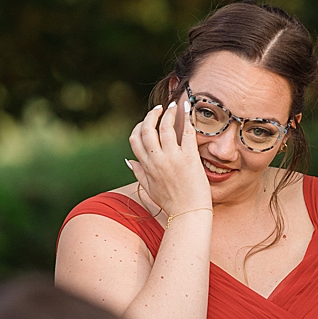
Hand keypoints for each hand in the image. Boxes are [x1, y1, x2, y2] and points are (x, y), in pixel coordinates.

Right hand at [125, 101, 212, 219]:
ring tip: (173, 105)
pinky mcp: (189, 157)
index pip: (135, 140)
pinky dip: (186, 117)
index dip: (138, 127)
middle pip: (147, 130)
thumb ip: (138, 173)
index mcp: (147, 166)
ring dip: (168, 112)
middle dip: (151, 115)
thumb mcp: (149, 188)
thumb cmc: (171, 203)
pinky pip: (186, 132)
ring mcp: (173, 158)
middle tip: (159, 108)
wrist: (189, 213)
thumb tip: (128, 161)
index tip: (145, 122)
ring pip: (165, 127)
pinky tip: (187, 108)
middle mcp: (157, 160)